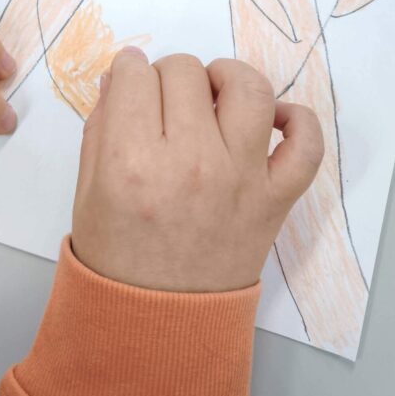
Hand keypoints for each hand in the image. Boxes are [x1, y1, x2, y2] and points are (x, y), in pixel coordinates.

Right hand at [72, 48, 322, 291]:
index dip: (128, 73)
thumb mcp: (88, 190)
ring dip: (228, 77)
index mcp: (131, 162)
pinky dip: (297, 120)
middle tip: (163, 102)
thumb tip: (119, 78)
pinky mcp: (275, 198)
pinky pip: (306, 143)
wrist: (159, 324)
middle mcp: (190, 162)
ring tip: (214, 94)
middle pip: (185, 71)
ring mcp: (240, 179)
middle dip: (167, 76)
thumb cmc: (116, 257)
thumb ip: (101, 127)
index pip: (135, 75)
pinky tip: (270, 122)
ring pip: (248, 88)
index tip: (130, 86)